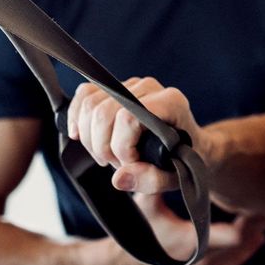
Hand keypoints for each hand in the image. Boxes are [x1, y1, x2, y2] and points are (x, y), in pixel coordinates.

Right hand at [68, 77, 201, 193]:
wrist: (188, 145)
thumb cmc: (183, 160)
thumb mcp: (175, 177)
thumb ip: (151, 180)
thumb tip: (119, 177)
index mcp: (171, 103)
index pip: (128, 118)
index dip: (121, 147)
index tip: (131, 164)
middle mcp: (151, 88)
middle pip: (103, 112)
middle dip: (103, 146)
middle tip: (117, 164)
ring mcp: (131, 85)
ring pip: (90, 105)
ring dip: (90, 138)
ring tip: (108, 154)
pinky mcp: (115, 87)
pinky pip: (85, 95)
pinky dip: (77, 118)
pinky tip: (83, 137)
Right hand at [103, 192, 264, 264]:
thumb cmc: (136, 234)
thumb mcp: (144, 208)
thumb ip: (151, 186)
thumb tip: (151, 162)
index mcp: (193, 244)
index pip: (236, 236)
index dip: (253, 219)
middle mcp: (203, 259)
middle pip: (246, 243)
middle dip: (260, 222)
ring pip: (242, 252)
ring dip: (255, 233)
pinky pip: (234, 258)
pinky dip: (247, 245)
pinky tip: (257, 230)